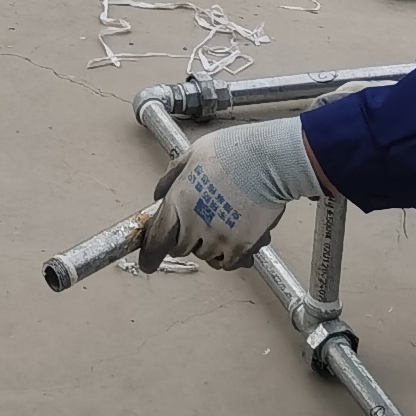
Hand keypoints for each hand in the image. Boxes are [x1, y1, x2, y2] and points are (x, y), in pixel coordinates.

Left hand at [137, 116, 322, 271]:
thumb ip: (171, 178)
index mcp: (178, 202)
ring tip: (222, 223)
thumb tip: (159, 194)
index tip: (148, 262)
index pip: (156, 239)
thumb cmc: (231, 152)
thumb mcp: (191, 155)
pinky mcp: (241, 247)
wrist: (267, 160)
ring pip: (205, 256)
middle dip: (186, 239)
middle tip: (199, 223)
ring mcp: (218, 238)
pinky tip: (235, 238)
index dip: (150, 255)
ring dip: (209, 245)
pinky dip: (229, 256)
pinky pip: (228, 263)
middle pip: (181, 249)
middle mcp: (194, 224)